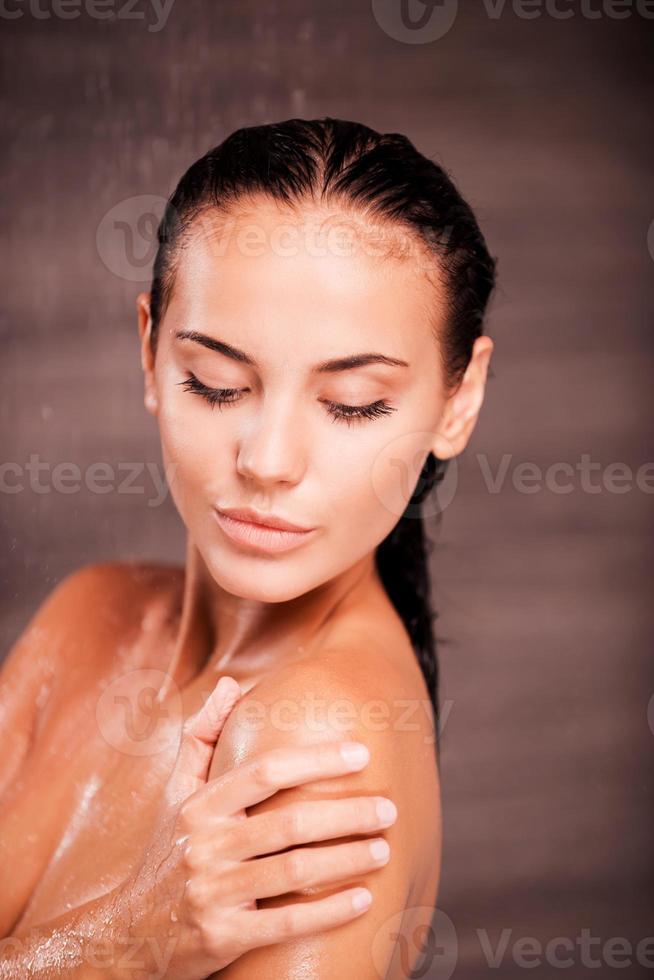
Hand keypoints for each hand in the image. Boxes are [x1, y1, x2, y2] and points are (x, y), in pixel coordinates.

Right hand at [116, 675, 397, 979]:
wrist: (129, 933)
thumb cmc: (167, 851)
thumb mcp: (176, 793)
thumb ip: (203, 736)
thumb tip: (232, 685)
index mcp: (199, 805)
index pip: (265, 771)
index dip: (317, 759)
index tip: (361, 752)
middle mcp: (205, 845)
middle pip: (289, 822)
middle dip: (346, 813)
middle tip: (388, 808)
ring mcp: (212, 893)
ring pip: (293, 870)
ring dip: (345, 858)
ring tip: (383, 849)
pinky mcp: (222, 937)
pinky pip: (285, 922)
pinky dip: (328, 911)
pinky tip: (362, 899)